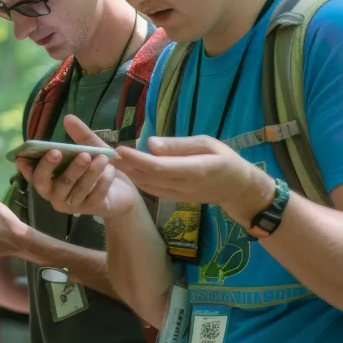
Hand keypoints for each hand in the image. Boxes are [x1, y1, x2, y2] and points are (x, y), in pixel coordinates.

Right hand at [18, 115, 140, 218]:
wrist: (121, 193)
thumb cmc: (97, 169)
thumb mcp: (91, 149)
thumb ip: (80, 136)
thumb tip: (68, 118)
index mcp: (49, 180)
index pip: (32, 175)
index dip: (26, 168)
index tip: (24, 157)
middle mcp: (55, 195)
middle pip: (48, 184)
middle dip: (56, 167)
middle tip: (73, 153)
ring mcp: (71, 205)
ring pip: (75, 188)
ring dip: (89, 171)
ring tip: (102, 157)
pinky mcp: (90, 209)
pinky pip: (95, 195)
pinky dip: (103, 181)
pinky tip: (110, 170)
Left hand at [112, 134, 274, 224]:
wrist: (238, 190)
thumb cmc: (226, 160)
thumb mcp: (208, 144)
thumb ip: (179, 145)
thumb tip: (150, 143)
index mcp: (194, 170)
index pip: (159, 166)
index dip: (137, 159)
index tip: (119, 148)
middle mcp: (183, 186)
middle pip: (148, 177)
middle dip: (124, 166)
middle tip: (104, 153)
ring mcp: (178, 195)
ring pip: (146, 185)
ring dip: (127, 174)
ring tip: (109, 161)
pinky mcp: (174, 199)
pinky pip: (151, 190)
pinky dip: (136, 181)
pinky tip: (125, 171)